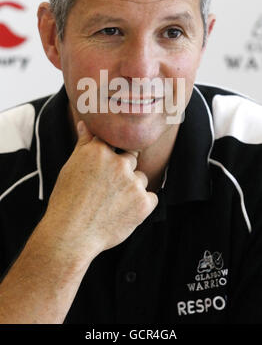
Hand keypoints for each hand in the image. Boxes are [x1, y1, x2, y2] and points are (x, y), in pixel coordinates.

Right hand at [43, 121, 158, 266]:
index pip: (114, 142)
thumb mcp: (70, 167)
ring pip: (141, 178)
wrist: (70, 236)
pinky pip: (151, 197)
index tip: (106, 169)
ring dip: (132, 188)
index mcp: (99, 151)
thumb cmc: (66, 201)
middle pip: (132, 158)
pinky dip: (141, 204)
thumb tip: (85, 123)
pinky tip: (124, 212)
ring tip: (112, 204)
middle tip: (107, 189)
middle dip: (123, 170)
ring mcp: (133, 183)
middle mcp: (119, 163)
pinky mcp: (144, 203)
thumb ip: (83, 144)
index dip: (111, 155)